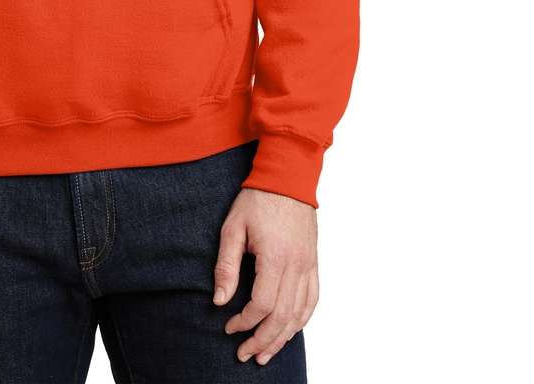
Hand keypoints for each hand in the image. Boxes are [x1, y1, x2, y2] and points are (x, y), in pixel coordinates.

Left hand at [212, 187, 318, 365]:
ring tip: (265, 354)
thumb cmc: (257, 200)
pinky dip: (301, 321)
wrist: (287, 178)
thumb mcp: (232, 227)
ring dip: (282, 338)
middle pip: (282, 317)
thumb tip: (220, 301)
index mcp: (275, 257)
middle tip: (245, 354)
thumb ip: (226, 265)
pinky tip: (289, 331)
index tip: (229, 327)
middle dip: (262, 340)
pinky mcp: (313, 263)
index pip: (262, 304)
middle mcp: (296, 266)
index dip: (244, 321)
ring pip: (300, 314)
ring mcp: (309, 266)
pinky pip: (312, 300)